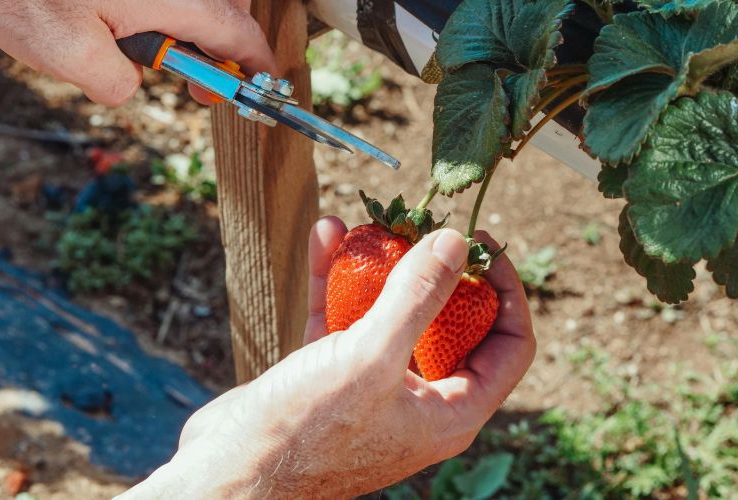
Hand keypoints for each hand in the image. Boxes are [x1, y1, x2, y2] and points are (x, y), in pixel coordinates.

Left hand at [0, 0, 276, 105]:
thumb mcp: (66, 52)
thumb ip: (115, 83)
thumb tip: (129, 86)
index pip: (237, 34)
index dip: (256, 65)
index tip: (265, 88)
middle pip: (227, 10)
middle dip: (225, 51)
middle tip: (199, 89)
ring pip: (198, 1)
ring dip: (194, 31)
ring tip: (161, 61)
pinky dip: (168, 14)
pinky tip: (128, 28)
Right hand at [118, 217, 534, 498]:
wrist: (228, 471)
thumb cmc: (306, 430)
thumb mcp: (372, 357)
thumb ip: (419, 297)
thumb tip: (458, 243)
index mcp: (452, 412)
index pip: (508, 344)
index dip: (505, 289)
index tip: (480, 242)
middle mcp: (420, 401)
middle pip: (449, 323)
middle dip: (433, 270)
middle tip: (419, 226)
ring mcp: (374, 387)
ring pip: (391, 314)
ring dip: (379, 267)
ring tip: (368, 224)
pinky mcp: (332, 374)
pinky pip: (346, 319)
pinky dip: (337, 280)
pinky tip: (326, 237)